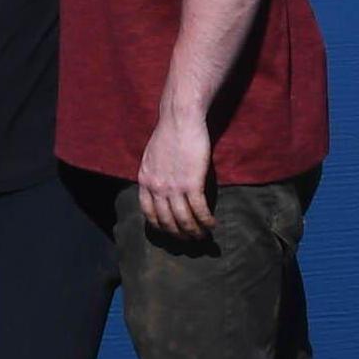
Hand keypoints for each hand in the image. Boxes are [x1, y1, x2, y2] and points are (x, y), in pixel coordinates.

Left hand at [135, 118, 217, 242]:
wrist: (180, 118)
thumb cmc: (170, 132)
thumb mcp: (152, 157)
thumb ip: (154, 175)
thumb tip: (160, 189)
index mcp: (145, 181)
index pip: (149, 214)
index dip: (161, 227)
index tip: (171, 232)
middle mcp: (156, 188)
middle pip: (167, 221)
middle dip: (179, 235)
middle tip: (190, 240)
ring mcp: (173, 187)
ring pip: (183, 220)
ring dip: (195, 232)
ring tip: (203, 237)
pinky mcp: (192, 183)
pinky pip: (199, 210)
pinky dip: (206, 221)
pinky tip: (213, 225)